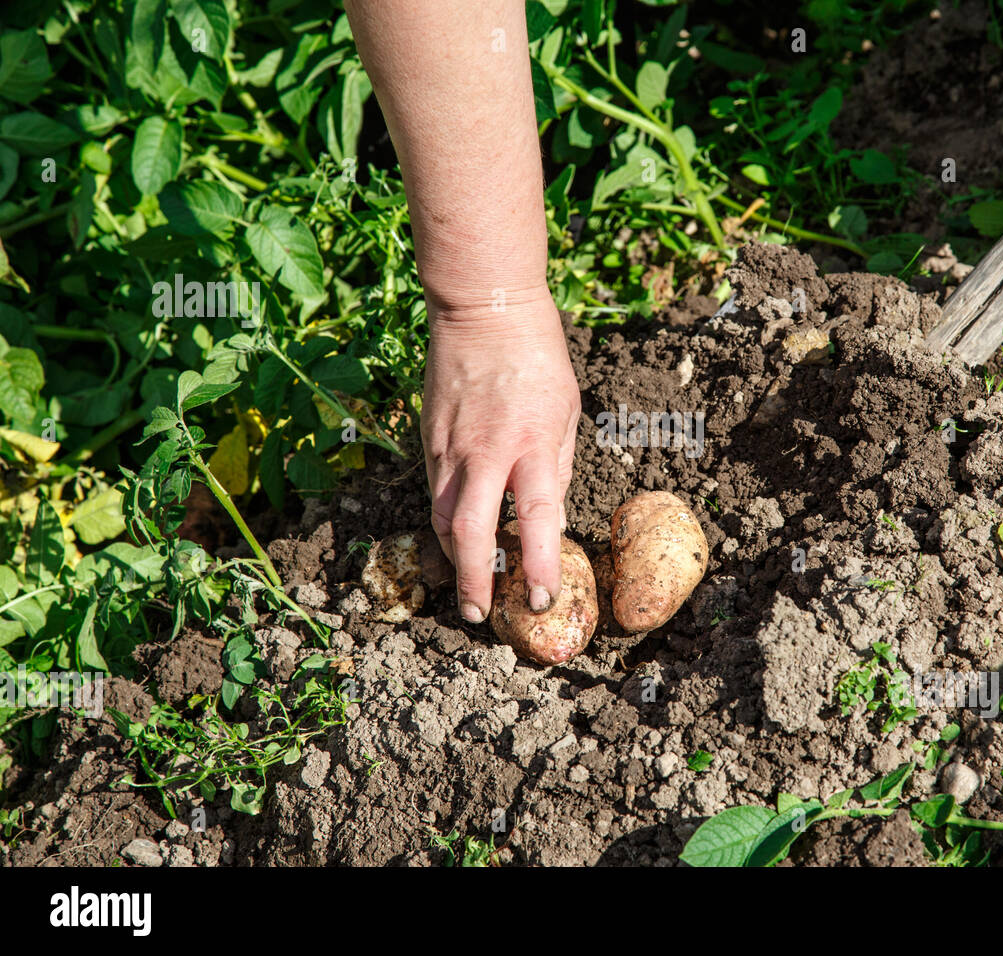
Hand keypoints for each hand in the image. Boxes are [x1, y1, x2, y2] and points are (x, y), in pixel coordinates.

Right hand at [422, 289, 580, 623]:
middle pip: (470, 532)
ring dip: (456, 559)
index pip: (538, 518)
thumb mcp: (568, 412)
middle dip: (475, 582)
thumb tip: (547, 517)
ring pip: (442, 518)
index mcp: (533, 443)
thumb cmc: (538, 358)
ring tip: (471, 586)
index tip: (541, 601)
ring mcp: (450, 447)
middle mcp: (487, 451)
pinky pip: (435, 492)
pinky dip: (445, 522)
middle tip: (480, 616)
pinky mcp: (429, 440)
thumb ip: (557, 468)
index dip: (539, 566)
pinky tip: (458, 537)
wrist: (484, 310)